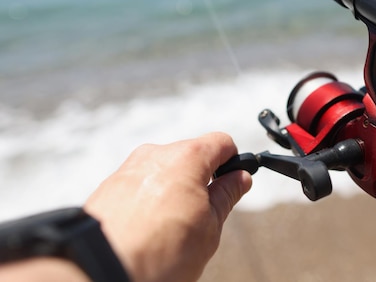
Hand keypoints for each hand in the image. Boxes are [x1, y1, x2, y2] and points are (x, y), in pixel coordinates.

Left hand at [0, 132, 251, 281]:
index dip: (232, 163)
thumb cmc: (160, 253)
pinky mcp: (108, 187)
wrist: (100, 269)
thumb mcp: (209, 227)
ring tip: (170, 231)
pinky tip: (147, 232)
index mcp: (186, 157)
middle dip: (201, 181)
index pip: (221, 142)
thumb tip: (239, 178)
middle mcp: (155, 154)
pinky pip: (139, 186)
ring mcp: (128, 169)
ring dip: (173, 192)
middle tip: (202, 217)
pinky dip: (149, 202)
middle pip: (191, 156)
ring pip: (164, 172)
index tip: (232, 184)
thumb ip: (226, 196)